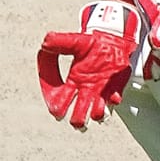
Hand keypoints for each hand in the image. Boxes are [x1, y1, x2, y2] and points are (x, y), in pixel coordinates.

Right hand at [36, 0, 141, 130]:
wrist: (112, 40)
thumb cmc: (92, 44)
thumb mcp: (74, 41)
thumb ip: (58, 42)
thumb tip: (44, 44)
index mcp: (72, 81)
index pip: (59, 102)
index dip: (57, 107)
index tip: (58, 108)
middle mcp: (85, 90)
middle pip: (78, 117)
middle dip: (77, 120)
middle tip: (79, 118)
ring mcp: (100, 92)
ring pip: (96, 114)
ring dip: (96, 113)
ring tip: (96, 106)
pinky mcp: (114, 90)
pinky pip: (114, 101)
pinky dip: (112, 100)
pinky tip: (111, 94)